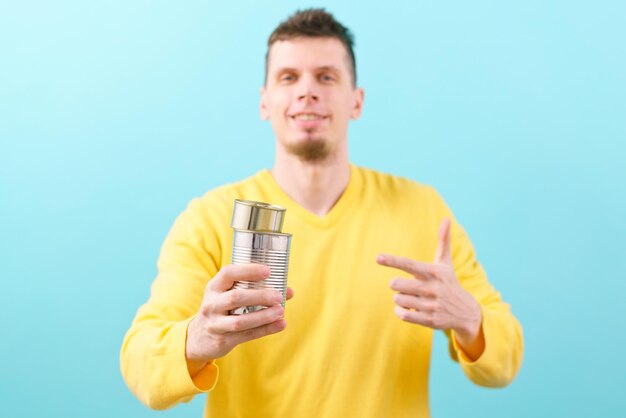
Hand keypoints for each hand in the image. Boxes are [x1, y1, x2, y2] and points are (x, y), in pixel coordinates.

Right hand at [186, 263, 293, 370]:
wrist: (198, 338)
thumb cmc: (221, 310)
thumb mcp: (229, 295)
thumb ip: (255, 290)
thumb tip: (288, 291)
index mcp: (214, 287)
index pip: (228, 273)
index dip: (248, 270)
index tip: (268, 271)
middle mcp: (212, 304)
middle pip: (235, 298)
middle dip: (259, 296)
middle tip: (278, 296)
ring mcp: (216, 324)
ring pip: (240, 321)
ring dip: (263, 316)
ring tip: (281, 311)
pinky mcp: (223, 340)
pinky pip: (246, 335)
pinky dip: (265, 330)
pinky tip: (281, 324)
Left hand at [376, 218, 482, 355]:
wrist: (467, 312)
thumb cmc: (450, 283)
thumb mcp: (446, 263)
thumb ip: (443, 241)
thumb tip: (446, 218)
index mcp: (434, 272)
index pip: (409, 264)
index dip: (392, 260)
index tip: (378, 258)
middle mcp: (432, 288)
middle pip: (396, 284)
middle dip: (397, 285)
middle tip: (407, 286)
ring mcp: (431, 305)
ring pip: (398, 299)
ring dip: (401, 299)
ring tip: (413, 298)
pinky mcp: (429, 320)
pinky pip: (403, 315)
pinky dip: (401, 311)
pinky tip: (409, 309)